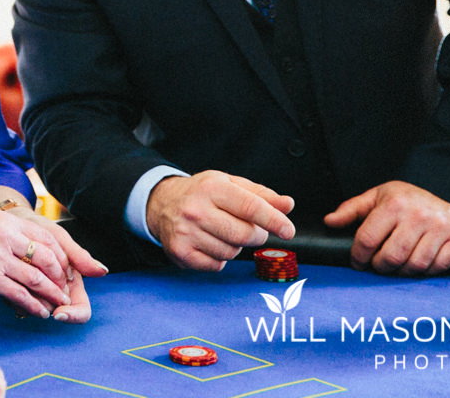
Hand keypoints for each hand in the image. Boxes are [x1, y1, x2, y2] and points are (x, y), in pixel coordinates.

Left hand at [0, 204, 108, 322]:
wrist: (14, 225)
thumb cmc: (41, 231)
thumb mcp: (59, 239)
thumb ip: (78, 256)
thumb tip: (103, 270)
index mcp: (72, 283)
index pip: (81, 310)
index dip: (73, 315)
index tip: (59, 313)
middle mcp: (55, 292)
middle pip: (57, 313)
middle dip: (46, 307)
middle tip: (31, 294)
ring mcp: (37, 294)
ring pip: (37, 310)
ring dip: (29, 301)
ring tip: (18, 279)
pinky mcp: (18, 292)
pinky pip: (18, 303)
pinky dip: (15, 295)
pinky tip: (10, 278)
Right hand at [0, 209, 98, 317]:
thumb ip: (8, 237)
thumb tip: (32, 254)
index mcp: (6, 220)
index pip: (47, 236)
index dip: (62, 256)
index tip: (67, 270)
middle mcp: (5, 235)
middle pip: (47, 256)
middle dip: (61, 276)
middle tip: (66, 289)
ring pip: (37, 277)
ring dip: (52, 293)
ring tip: (59, 304)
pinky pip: (19, 293)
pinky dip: (34, 305)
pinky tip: (39, 312)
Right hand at [146, 171, 294, 270]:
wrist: (162, 203)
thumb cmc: (202, 193)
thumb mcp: (231, 184)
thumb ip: (262, 195)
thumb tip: (288, 204)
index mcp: (212, 187)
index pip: (250, 206)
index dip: (274, 220)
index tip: (288, 230)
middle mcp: (196, 209)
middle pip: (244, 234)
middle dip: (256, 235)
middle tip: (249, 228)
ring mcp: (186, 232)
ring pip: (231, 252)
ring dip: (235, 246)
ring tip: (222, 232)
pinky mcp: (180, 252)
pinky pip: (216, 265)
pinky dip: (219, 259)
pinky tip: (209, 243)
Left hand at [323, 180, 449, 275]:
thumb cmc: (409, 197)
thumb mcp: (378, 195)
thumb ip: (352, 209)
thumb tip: (329, 221)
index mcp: (394, 204)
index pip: (367, 239)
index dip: (358, 256)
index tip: (357, 262)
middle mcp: (418, 216)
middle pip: (391, 257)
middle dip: (380, 267)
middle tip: (377, 266)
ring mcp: (440, 228)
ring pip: (415, 265)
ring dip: (402, 272)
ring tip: (396, 266)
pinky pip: (438, 267)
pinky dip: (426, 272)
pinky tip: (417, 265)